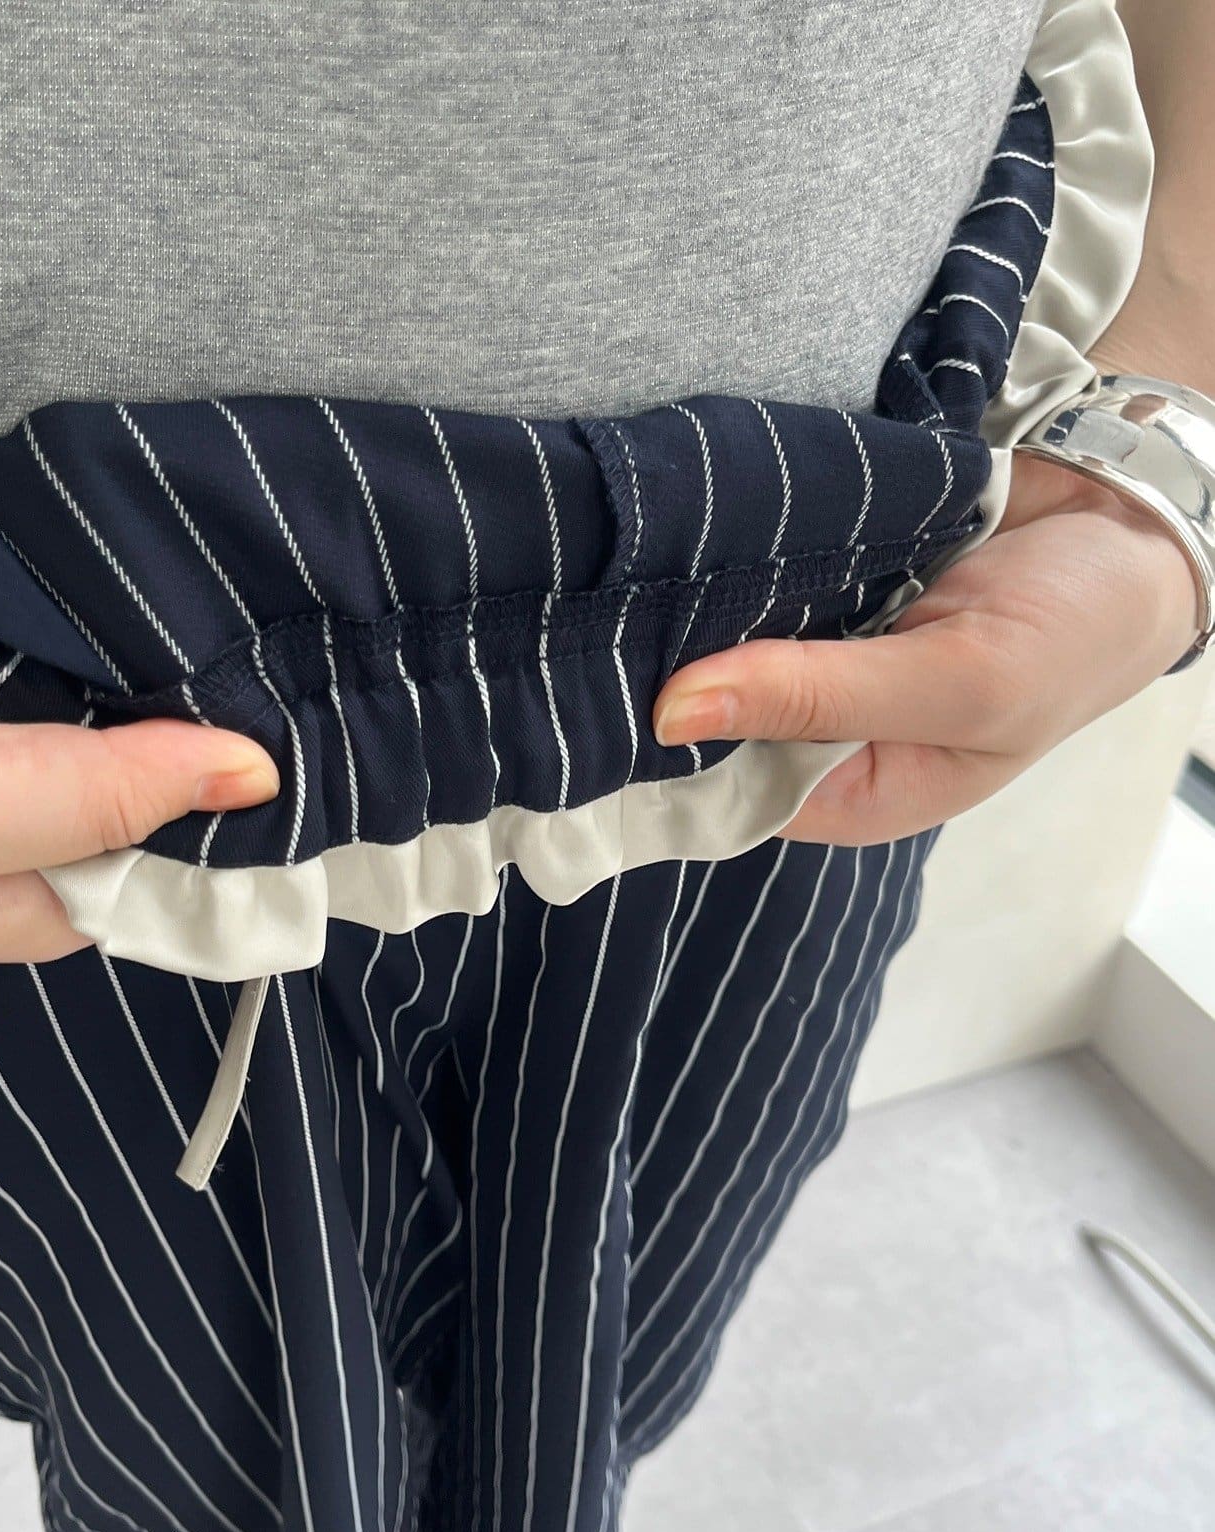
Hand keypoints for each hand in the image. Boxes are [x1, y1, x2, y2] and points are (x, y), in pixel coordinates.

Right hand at [0, 562, 278, 958]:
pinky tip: (136, 569)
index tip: (312, 730)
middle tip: (281, 642)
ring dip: (146, 650)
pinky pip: (46, 636)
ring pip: (108, 698)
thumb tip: (256, 777)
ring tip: (229, 593)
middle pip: (152, 777)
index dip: (241, 810)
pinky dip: (76, 606)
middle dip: (202, 716)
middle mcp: (21, 828)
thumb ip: (95, 797)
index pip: (180, 867)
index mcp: (32, 898)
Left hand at [651, 452, 1201, 844]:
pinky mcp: (819, 578)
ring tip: (663, 559)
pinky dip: (739, 544)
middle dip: (680, 665)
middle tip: (634, 610)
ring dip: (700, 596)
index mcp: (851, 791)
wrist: (1133, 515)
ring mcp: (815, 650)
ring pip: (720, 634)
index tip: (624, 691)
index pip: (722, 791)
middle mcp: (820, 730)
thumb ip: (818, 697)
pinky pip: (752, 568)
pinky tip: (712, 521)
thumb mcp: (958, 683)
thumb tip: (670, 714)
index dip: (673, 747)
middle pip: (711, 711)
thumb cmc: (1072, 633)